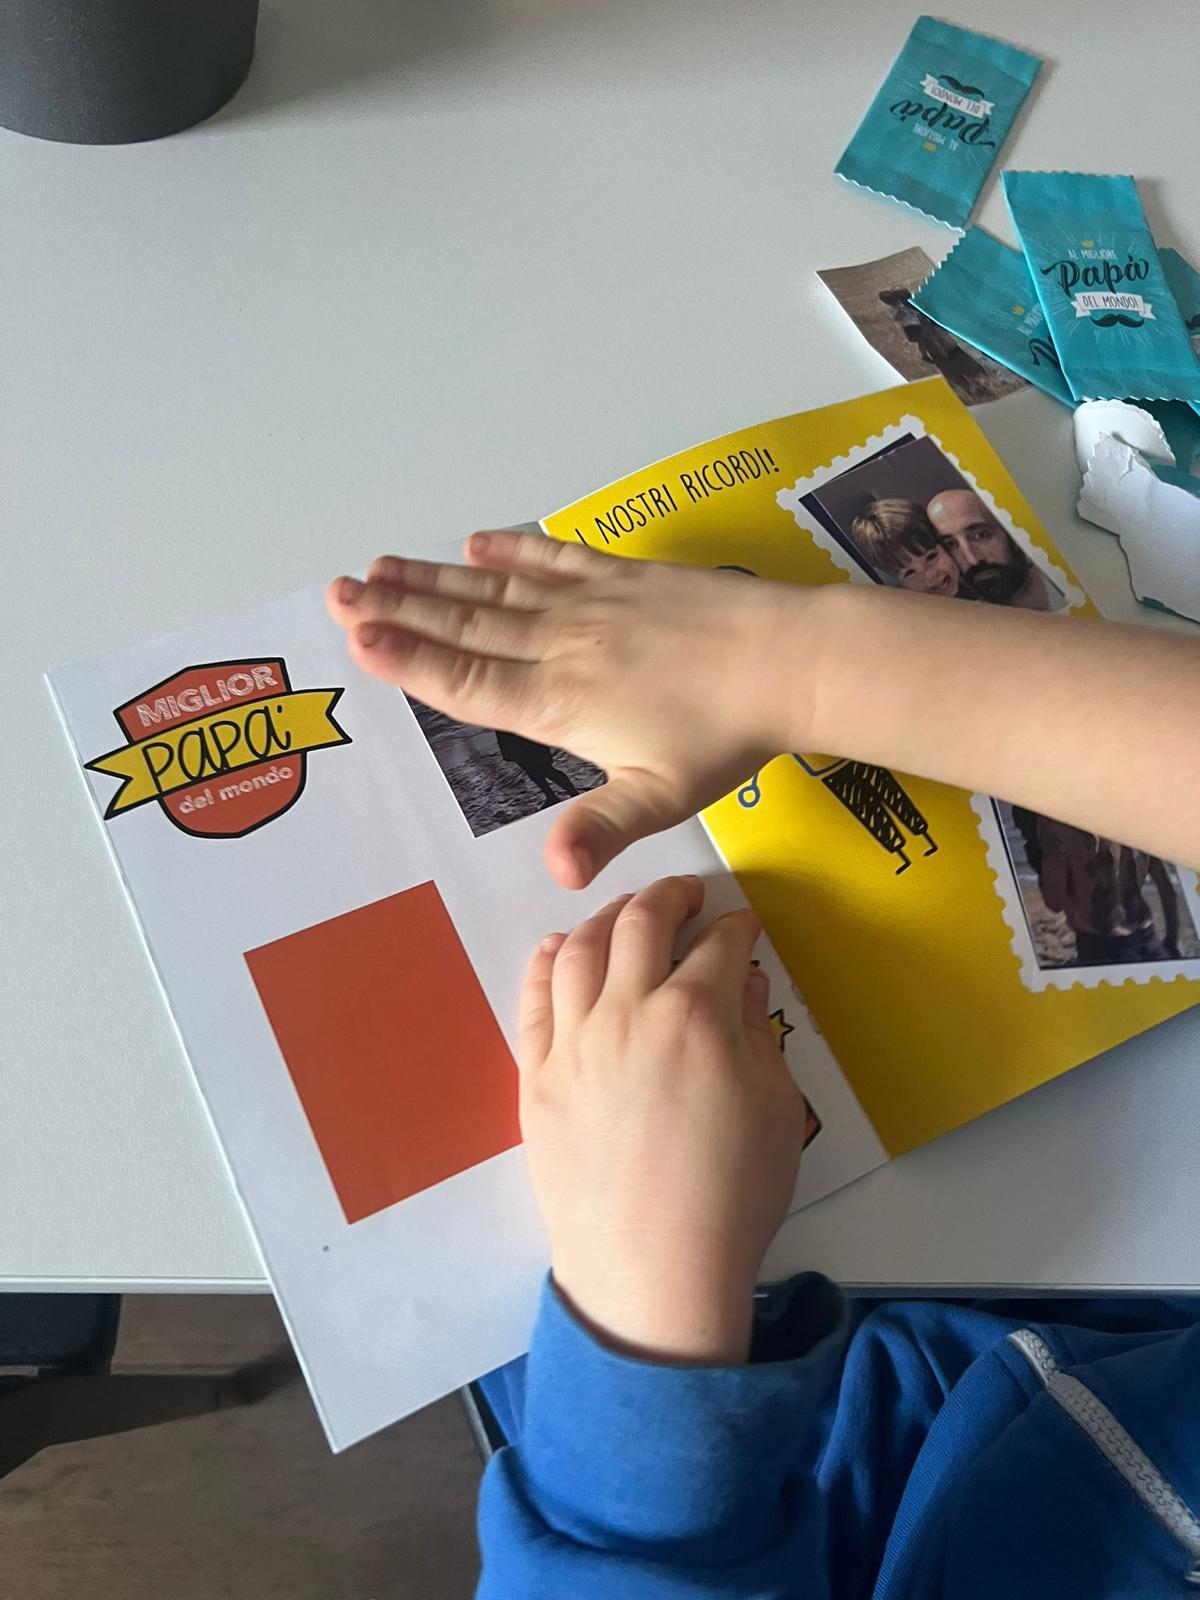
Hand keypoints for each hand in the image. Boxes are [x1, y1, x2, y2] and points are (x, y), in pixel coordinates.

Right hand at [327, 533, 817, 887]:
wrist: (789, 661)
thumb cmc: (724, 738)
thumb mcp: (661, 797)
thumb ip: (600, 830)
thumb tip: (553, 874)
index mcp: (561, 703)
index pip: (468, 683)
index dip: (409, 661)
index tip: (357, 636)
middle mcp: (561, 646)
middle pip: (465, 628)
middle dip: (397, 611)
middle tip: (338, 590)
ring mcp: (590, 604)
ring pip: (496, 591)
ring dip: (434, 580)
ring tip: (380, 566)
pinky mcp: (622, 577)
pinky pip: (553, 558)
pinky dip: (511, 551)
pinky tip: (476, 543)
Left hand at [517, 875, 807, 1364]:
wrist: (650, 1275)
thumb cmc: (732, 1200)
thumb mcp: (777, 1111)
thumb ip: (758, 1034)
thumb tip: (745, 981)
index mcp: (699, 1015)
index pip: (720, 943)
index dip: (737, 925)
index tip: (743, 925)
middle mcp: (629, 1011)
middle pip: (642, 923)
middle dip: (671, 896)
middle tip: (687, 896)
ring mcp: (573, 1042)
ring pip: (581, 947)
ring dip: (607, 917)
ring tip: (626, 914)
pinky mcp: (534, 1076)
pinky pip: (534, 999)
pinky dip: (548, 961)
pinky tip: (561, 948)